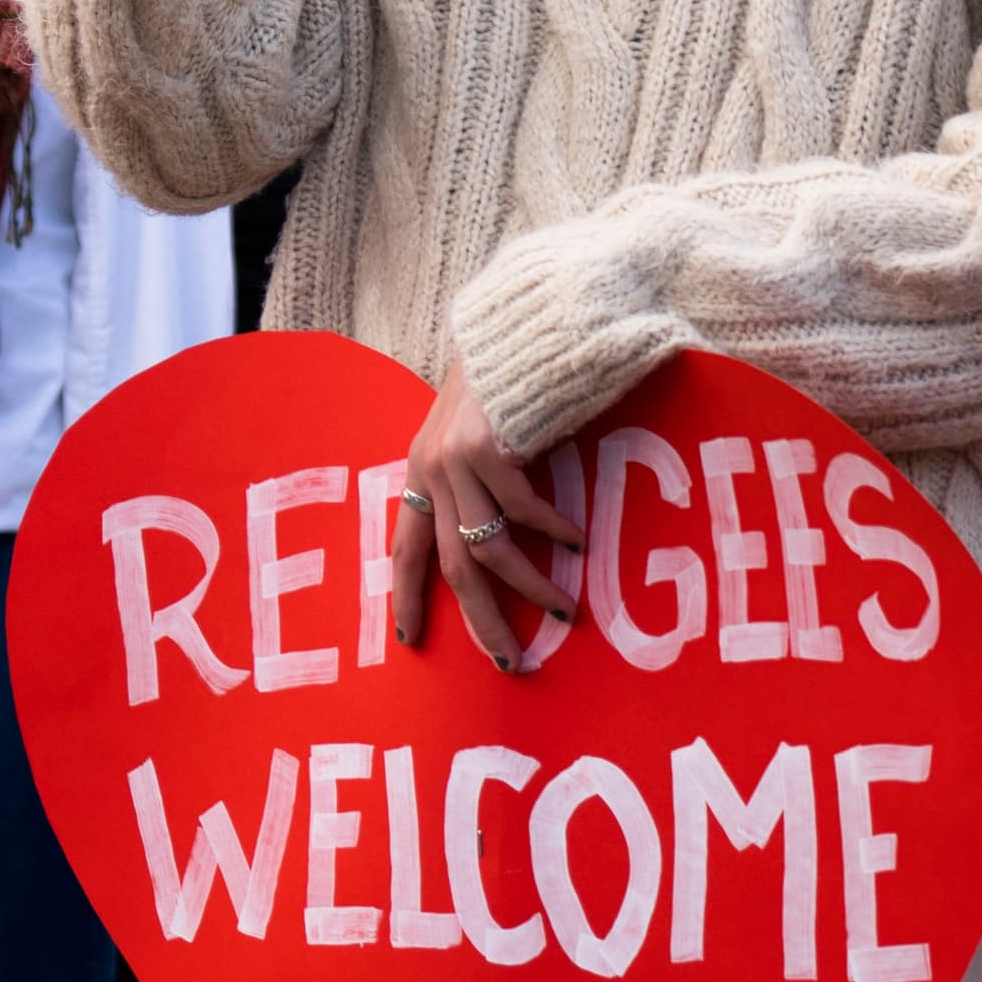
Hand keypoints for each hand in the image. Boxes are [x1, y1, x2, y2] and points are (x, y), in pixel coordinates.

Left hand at [389, 364, 585, 670]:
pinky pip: (522, 509)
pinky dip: (552, 531)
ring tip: (562, 611)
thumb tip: (495, 540)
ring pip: (488, 549)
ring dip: (529, 587)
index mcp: (421, 471)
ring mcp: (455, 458)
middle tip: (510, 661)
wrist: (518, 320)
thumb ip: (473, 480)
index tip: (411, 639)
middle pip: (450, 565)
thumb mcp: (473, 433)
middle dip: (480, 620)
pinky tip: (576, 540)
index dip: (406, 594)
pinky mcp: (487, 446)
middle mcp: (429, 469)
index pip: (405, 546)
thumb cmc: (505, 379)